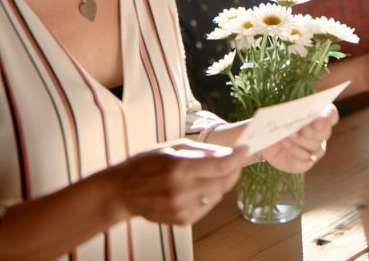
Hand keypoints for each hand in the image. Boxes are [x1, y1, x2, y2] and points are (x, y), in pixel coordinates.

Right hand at [105, 139, 248, 225]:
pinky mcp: (182, 220)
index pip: (220, 165)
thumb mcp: (172, 148)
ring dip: (221, 182)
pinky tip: (197, 188)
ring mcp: (182, 208)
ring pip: (218, 195)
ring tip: (210, 173)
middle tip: (234, 161)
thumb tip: (227, 153)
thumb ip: (202, 151)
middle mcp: (181, 191)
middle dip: (233, 169)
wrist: (122, 192)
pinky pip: (208, 206)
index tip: (245, 149)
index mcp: (178, 168)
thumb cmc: (146, 164)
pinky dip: (209, 195)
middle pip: (223, 182)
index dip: (237, 158)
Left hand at [261, 105, 338, 172]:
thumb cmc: (276, 120)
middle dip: (313, 131)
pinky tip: (285, 143)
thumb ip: (296, 109)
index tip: (319, 118)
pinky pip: (306, 158)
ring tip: (287, 135)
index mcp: (319, 116)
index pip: (331, 115)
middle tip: (301, 129)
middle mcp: (320, 133)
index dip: (328, 116)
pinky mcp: (306, 162)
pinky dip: (294, 150)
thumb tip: (303, 110)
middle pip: (325, 132)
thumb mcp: (284, 111)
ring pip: (316, 146)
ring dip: (300, 140)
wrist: (263, 138)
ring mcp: (315, 149)